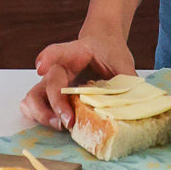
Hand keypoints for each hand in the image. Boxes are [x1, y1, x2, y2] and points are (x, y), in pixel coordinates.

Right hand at [20, 36, 134, 129]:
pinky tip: (51, 125)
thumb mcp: (122, 61)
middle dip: (54, 105)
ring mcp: (52, 82)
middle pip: (48, 83)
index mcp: (75, 53)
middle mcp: (59, 67)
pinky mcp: (51, 95)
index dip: (47, 59)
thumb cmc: (109, 50)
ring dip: (42, 114)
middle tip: (67, 122)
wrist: (102, 43)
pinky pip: (35, 105)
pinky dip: (38, 117)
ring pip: (34, 96)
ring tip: (59, 126)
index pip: (58, 52)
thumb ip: (127, 79)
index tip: (40, 68)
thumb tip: (136, 102)